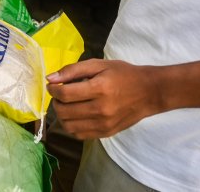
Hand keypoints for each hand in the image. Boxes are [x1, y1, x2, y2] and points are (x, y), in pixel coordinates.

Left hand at [47, 59, 163, 138]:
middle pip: (65, 112)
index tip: (52, 85)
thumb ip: (73, 70)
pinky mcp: (106, 133)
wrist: (149, 92)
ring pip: (69, 126)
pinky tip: (75, 115)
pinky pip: (80, 135)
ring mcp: (104, 124)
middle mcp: (101, 110)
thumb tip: (50, 79)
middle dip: (56, 102)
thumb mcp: (99, 64)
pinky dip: (72, 126)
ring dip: (61, 116)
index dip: (53, 90)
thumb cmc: (124, 74)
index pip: (65, 94)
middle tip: (59, 95)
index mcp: (99, 89)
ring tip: (66, 105)